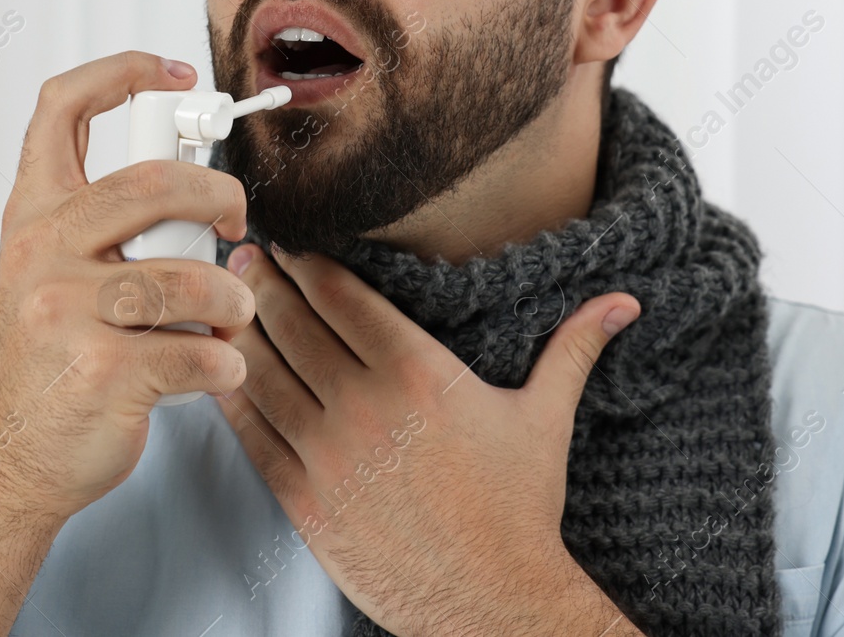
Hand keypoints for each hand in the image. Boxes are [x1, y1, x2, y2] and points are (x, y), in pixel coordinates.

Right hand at [0, 51, 255, 521]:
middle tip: (236, 223)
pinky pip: (202, 352)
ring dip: (232, 302)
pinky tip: (213, 371)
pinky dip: (226, 365)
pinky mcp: (104, 372)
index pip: (60, 107)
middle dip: (220, 197)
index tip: (173, 74)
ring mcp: (68, 312)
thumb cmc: (48, 361)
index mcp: (33, 217)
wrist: (9, 459)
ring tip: (229, 320)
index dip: (121, 72)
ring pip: (192, 279)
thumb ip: (102, 224)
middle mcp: (43, 253)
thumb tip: (197, 185)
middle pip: (153, 183)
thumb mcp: (47, 272)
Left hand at [213, 244, 641, 636]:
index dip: (308, 263)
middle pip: (295, 322)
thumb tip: (622, 303)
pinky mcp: (304, 498)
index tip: (292, 242)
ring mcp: (328, 451)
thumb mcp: (546, 417)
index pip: (343, 296)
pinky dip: (232, 397)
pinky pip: (254, 434)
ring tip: (228, 302)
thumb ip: (574, 348)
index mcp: (420, 371)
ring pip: (265, 370)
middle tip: (247, 255)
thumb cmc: (517, 511)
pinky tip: (221, 372)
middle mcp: (366, 403)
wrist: (492, 600)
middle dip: (266, 282)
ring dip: (242, 328)